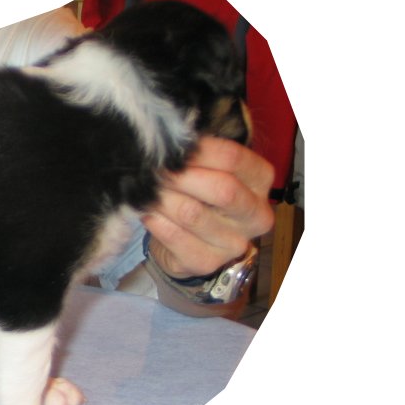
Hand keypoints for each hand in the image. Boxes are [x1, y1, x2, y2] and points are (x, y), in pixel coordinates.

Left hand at [142, 137, 274, 278]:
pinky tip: (146, 212)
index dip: (196, 150)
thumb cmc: (197, 195)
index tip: (169, 147)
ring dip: (162, 198)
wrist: (186, 242)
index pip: (233, 158)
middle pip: (222, 189)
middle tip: (154, 170)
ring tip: (144, 189)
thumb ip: (196, 155)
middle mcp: (256, 215)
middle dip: (180, 176)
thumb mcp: (205, 169)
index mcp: (260, 181)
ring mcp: (234, 243)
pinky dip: (155, 221)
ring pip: (192, 213)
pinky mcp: (207, 262)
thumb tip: (170, 142)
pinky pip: (174, 236)